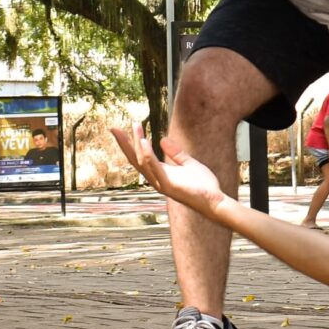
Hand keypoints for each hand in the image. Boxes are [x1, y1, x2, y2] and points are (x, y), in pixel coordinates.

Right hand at [110, 123, 224, 209]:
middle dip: (124, 143)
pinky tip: (144, 142)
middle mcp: (156, 179)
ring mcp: (161, 183)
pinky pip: (155, 168)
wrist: (215, 201)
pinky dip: (148, 155)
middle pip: (135, 159)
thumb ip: (176, 153)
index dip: (130, 143)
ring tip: (135, 126)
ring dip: (136, 143)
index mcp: (160, 173)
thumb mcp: (188, 163)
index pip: (139, 157)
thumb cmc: (203, 186)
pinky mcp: (168, 186)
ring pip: (142, 162)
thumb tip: (163, 139)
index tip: (122, 129)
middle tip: (114, 128)